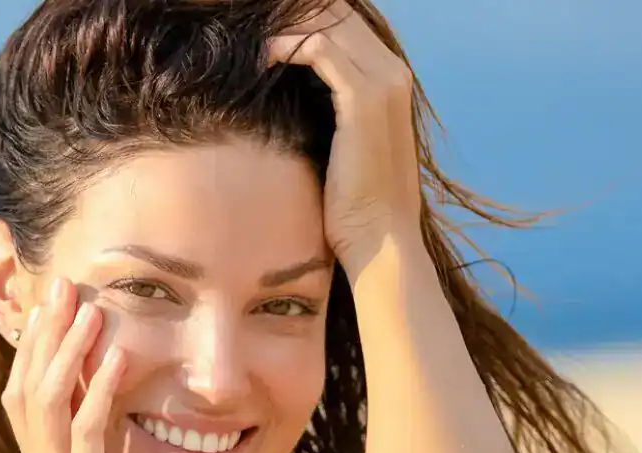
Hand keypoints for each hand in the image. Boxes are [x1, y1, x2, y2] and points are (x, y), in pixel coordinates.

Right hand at [3, 276, 158, 452]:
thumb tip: (108, 432)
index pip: (26, 398)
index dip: (34, 351)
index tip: (48, 307)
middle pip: (28, 388)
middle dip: (43, 334)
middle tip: (60, 284)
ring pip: (49, 402)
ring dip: (68, 350)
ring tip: (87, 305)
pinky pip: (89, 435)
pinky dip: (101, 391)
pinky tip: (121, 356)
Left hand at [266, 1, 422, 271]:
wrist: (379, 240)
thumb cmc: (354, 200)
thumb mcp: (344, 141)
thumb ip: (328, 105)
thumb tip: (289, 87)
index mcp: (392, 78)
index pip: (345, 21)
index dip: (302, 18)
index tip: (263, 29)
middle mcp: (394, 71)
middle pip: (336, 12)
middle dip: (290, 15)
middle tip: (248, 23)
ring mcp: (384, 83)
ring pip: (326, 22)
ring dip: (281, 26)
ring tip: (247, 39)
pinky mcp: (364, 100)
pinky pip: (316, 49)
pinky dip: (282, 47)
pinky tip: (256, 60)